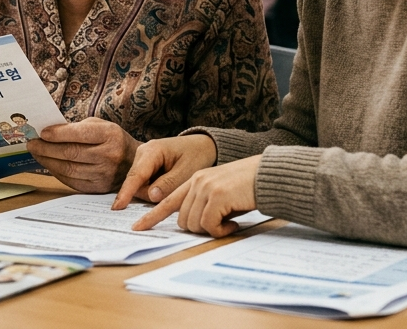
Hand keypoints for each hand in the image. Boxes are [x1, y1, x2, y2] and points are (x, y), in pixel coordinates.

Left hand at [27, 118, 139, 193]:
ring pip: (68, 169)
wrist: (134, 163)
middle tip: (32, 144)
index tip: (42, 133)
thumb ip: (77, 128)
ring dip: (47, 161)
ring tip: (37, 154)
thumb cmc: (111, 140)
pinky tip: (49, 164)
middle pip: (71, 153)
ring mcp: (104, 174)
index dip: (58, 134)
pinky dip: (56, 172)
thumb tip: (48, 133)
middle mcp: (109, 156)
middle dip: (46, 148)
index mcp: (110, 135)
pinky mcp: (98, 188)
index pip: (80, 134)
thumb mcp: (100, 126)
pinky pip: (71, 181)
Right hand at [112, 134, 216, 208]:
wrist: (201, 145)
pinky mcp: (144, 167)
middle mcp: (142, 153)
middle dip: (150, 194)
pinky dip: (155, 189)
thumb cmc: (196, 156)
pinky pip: (144, 184)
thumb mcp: (187, 171)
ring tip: (174, 184)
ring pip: (140, 186)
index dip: (126, 193)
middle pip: (136, 183)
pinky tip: (169, 184)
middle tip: (174, 189)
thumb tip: (151, 196)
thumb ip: (169, 184)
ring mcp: (142, 160)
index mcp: (152, 151)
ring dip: (153, 192)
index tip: (117, 207)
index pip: (136, 175)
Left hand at [131, 155, 260, 237]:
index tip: (138, 227)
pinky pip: (210, 225)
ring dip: (213, 230)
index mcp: (195, 180)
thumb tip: (191, 224)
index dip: (152, 216)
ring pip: (195, 224)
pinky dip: (222, 231)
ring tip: (230, 221)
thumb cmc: (248, 188)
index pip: (167, 200)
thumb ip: (203, 203)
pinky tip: (235, 222)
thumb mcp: (221, 192)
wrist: (269, 176)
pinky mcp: (217, 195)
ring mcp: (206, 187)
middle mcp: (197, 181)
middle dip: (200, 229)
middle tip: (221, 224)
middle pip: (183, 220)